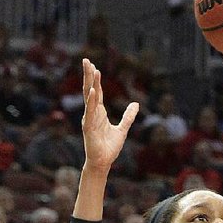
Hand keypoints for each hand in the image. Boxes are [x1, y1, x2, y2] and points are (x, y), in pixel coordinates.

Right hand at [81, 58, 138, 172]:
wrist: (103, 162)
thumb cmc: (109, 147)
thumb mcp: (122, 129)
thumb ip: (128, 116)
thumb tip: (135, 104)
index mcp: (99, 112)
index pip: (97, 92)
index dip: (96, 80)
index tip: (95, 66)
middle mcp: (92, 113)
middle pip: (90, 90)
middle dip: (89, 75)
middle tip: (86, 60)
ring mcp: (89, 119)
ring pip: (89, 97)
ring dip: (90, 83)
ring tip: (91, 69)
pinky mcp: (88, 127)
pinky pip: (90, 112)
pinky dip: (91, 101)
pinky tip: (92, 91)